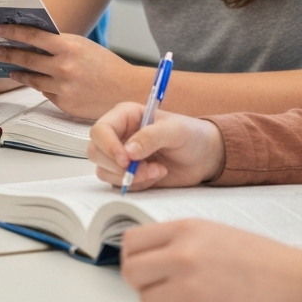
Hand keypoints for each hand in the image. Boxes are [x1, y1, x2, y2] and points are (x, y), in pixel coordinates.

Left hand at [0, 25, 138, 118]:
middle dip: (8, 53)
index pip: (33, 36)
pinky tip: (35, 82)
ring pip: (32, 78)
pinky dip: (40, 86)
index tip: (0, 30)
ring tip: (10, 69)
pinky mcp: (64, 103)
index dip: (13, 32)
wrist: (126, 90)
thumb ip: (60, 44)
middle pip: (27, 58)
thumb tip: (35, 41)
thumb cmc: (106, 65)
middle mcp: (63, 67)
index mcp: (68, 47)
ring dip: (18, 72)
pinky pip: (45, 92)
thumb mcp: (83, 46)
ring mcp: (62, 87)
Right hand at [88, 103, 225, 188]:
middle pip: (96, 152)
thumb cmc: (191, 135)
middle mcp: (119, 135)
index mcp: (125, 116)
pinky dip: (137, 184)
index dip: (108, 146)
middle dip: (118, 166)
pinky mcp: (128, 174)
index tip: (126, 160)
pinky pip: (119, 184)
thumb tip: (128, 151)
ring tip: (157, 170)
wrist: (205, 157)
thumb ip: (151, 136)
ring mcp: (122, 157)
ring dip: (130, 177)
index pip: (100, 130)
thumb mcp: (176, 130)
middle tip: (144, 168)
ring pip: (104, 171)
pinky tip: (157, 175)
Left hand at [120, 219, 301, 301]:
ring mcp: (188, 290)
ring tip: (189, 296)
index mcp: (185, 230)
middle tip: (159, 283)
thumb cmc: (259, 259)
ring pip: (146, 301)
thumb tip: (142, 253)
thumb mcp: (213, 231)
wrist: (298, 287)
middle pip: (131, 272)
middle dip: (141, 280)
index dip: (134, 254)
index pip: (131, 241)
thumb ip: (176, 239)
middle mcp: (182, 257)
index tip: (142, 262)